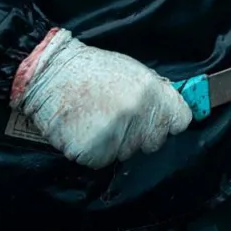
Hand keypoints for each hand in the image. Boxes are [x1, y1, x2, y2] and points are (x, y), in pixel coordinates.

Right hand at [12, 29, 191, 168]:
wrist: (49, 74)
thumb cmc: (91, 70)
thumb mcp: (132, 71)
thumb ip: (154, 93)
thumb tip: (170, 112)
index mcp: (150, 91)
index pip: (180, 120)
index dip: (169, 120)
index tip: (160, 119)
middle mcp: (137, 113)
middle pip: (155, 140)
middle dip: (142, 134)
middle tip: (119, 117)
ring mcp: (115, 134)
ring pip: (128, 152)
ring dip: (116, 142)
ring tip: (97, 118)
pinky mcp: (93, 151)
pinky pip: (103, 159)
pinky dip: (95, 150)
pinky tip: (84, 129)